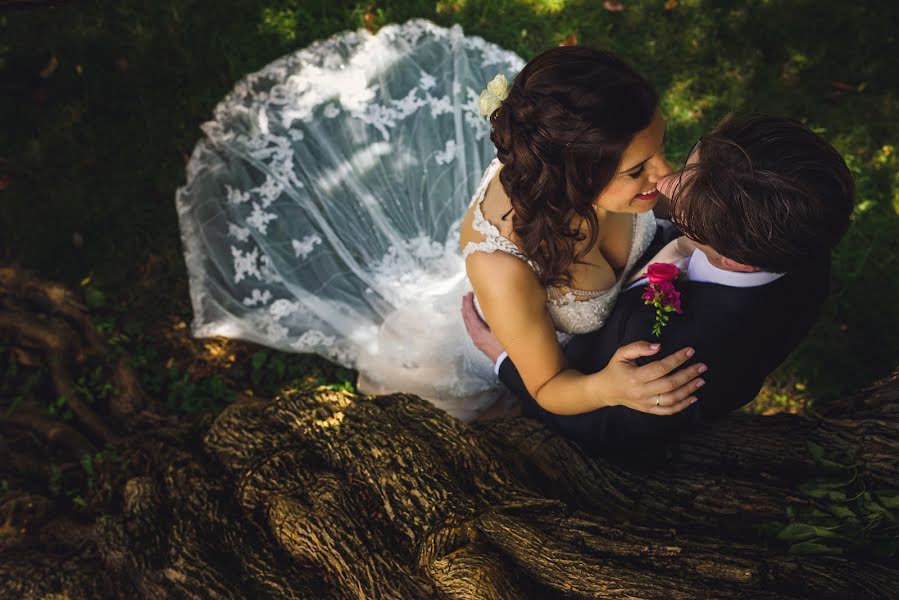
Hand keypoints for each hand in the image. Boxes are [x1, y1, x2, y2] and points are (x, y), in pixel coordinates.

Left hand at [461, 292, 505, 363]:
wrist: (506, 362)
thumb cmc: (505, 348)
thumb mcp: (501, 329)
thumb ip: (495, 317)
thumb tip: (494, 305)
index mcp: (477, 331)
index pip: (469, 313)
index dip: (468, 302)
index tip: (469, 294)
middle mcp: (474, 335)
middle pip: (466, 318)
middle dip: (465, 306)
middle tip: (465, 297)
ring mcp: (476, 340)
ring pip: (468, 324)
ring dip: (467, 314)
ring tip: (467, 307)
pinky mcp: (480, 343)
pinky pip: (472, 328)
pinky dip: (470, 321)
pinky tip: (474, 321)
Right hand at [591, 341, 706, 414]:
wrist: (606, 390)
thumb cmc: (616, 369)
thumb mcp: (622, 353)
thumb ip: (638, 347)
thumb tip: (658, 347)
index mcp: (635, 376)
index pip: (660, 368)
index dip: (676, 359)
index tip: (690, 351)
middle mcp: (641, 391)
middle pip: (669, 384)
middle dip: (688, 374)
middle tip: (702, 366)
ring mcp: (646, 402)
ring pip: (671, 399)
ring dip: (689, 389)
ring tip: (701, 380)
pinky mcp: (649, 409)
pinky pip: (668, 410)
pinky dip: (682, 405)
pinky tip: (693, 397)